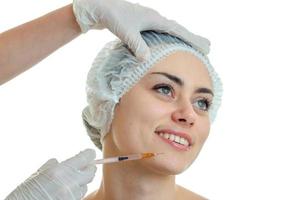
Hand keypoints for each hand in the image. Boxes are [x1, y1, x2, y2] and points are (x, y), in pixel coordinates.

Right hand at [5, 149, 96, 199]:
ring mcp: (72, 196)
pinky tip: (62, 194)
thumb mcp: (39, 174)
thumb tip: (62, 161)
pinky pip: (78, 196)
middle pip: (91, 172)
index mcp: (61, 170)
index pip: (86, 158)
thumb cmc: (26, 192)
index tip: (89, 154)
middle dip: (88, 169)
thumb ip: (55, 166)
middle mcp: (70, 183)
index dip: (89, 155)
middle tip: (82, 168)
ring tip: (66, 185)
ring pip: (84, 186)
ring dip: (79, 184)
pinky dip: (74, 194)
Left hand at [73, 0, 209, 60]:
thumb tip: (147, 59)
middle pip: (178, 29)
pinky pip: (160, 32)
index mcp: (154, 19)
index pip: (178, 31)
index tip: (206, 47)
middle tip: (207, 47)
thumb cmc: (112, 17)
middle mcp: (154, 18)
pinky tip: (168, 43)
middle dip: (192, 39)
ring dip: (181, 38)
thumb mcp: (126, 32)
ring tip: (192, 45)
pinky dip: (169, 38)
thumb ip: (137, 45)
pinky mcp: (140, 23)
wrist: (99, 6)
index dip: (192, 39)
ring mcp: (148, 20)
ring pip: (170, 30)